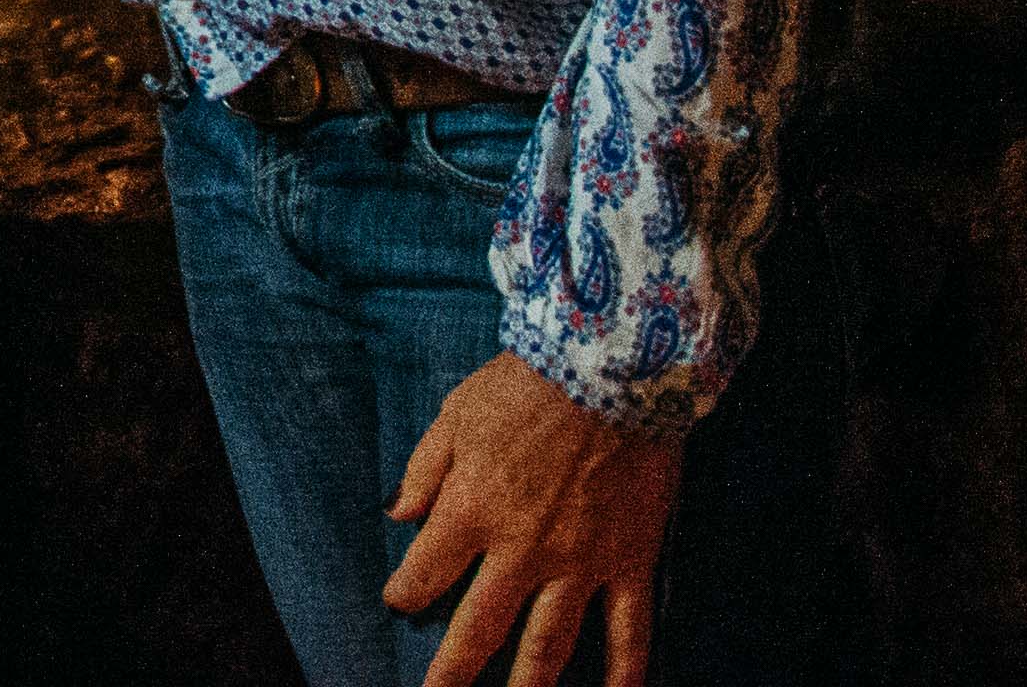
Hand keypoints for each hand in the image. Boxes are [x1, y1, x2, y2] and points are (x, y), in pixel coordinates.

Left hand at [386, 347, 683, 686]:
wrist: (609, 370)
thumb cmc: (526, 387)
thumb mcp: (456, 415)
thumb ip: (424, 470)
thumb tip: (397, 514)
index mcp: (472, 510)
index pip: (425, 572)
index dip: (406, 592)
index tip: (399, 601)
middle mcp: (522, 550)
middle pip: (480, 628)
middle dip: (453, 671)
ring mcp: (580, 563)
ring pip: (549, 646)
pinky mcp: (629, 562)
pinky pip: (629, 631)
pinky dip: (626, 672)